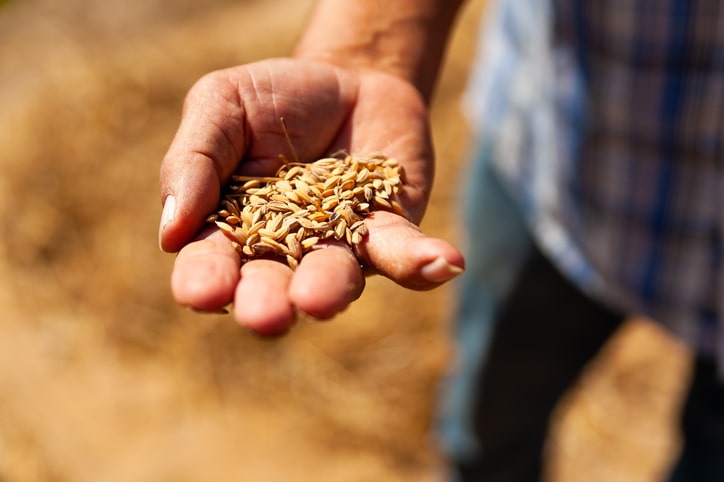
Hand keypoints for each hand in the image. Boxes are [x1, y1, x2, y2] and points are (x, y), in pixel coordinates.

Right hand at [159, 58, 463, 334]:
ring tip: (323, 299)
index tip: (204, 291)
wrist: (347, 78)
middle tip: (268, 314)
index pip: (210, 264)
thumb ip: (193, 160)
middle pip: (271, 286)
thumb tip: (170, 234)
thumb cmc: (273, 99)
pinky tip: (445, 264)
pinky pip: (402, 252)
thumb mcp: (220, 105)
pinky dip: (420, 263)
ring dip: (330, 290)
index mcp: (230, 229)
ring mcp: (338, 246)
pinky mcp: (388, 230)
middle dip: (268, 302)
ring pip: (333, 277)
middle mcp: (283, 251)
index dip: (205, 280)